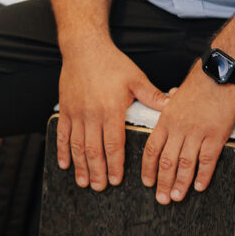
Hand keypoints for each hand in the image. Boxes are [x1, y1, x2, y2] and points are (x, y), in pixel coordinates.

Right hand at [57, 40, 166, 190]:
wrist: (84, 48)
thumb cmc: (112, 63)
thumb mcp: (136, 78)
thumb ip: (152, 96)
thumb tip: (172, 105)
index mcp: (112, 110)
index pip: (113, 144)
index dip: (114, 165)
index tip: (116, 180)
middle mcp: (92, 115)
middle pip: (94, 151)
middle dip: (97, 172)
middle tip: (100, 188)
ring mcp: (76, 113)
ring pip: (77, 147)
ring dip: (80, 167)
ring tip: (84, 182)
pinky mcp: (65, 109)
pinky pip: (62, 135)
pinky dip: (62, 151)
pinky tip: (65, 164)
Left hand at [141, 64, 234, 203]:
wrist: (219, 74)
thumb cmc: (199, 81)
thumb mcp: (177, 94)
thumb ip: (169, 104)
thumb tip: (166, 102)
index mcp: (166, 119)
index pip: (152, 149)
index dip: (149, 169)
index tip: (148, 182)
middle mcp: (179, 129)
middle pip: (167, 162)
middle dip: (163, 183)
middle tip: (162, 199)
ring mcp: (197, 133)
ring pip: (185, 165)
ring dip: (180, 183)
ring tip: (177, 197)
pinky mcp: (216, 136)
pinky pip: (207, 161)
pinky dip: (203, 176)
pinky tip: (200, 186)